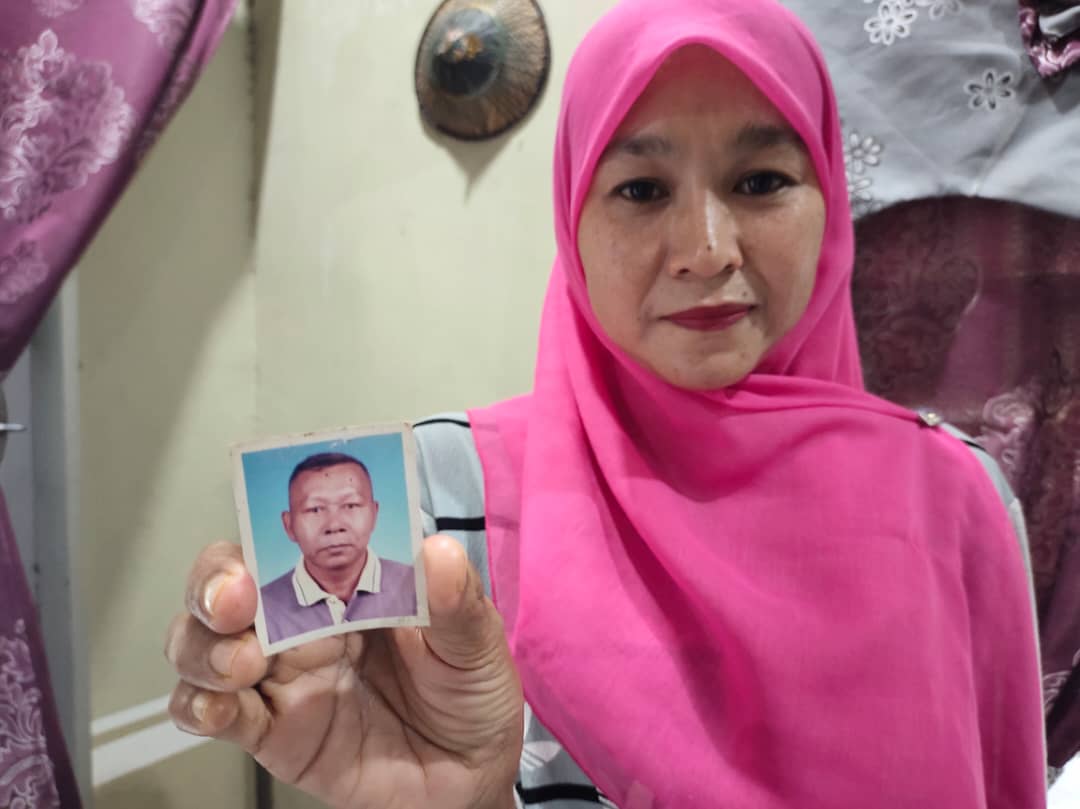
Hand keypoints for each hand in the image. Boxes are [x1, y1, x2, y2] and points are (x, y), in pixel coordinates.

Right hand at [165, 536, 522, 808]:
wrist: (471, 778)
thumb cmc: (471, 693)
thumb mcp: (477, 640)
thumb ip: (456, 600)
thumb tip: (439, 550)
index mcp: (348, 586)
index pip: (288, 541)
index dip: (262, 532)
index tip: (261, 537)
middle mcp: (303, 624)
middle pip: (227, 586)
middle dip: (214, 583)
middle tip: (234, 599)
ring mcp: (282, 677)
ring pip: (205, 645)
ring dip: (204, 646)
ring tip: (242, 663)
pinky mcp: (273, 733)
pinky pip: (214, 714)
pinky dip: (198, 706)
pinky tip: (218, 707)